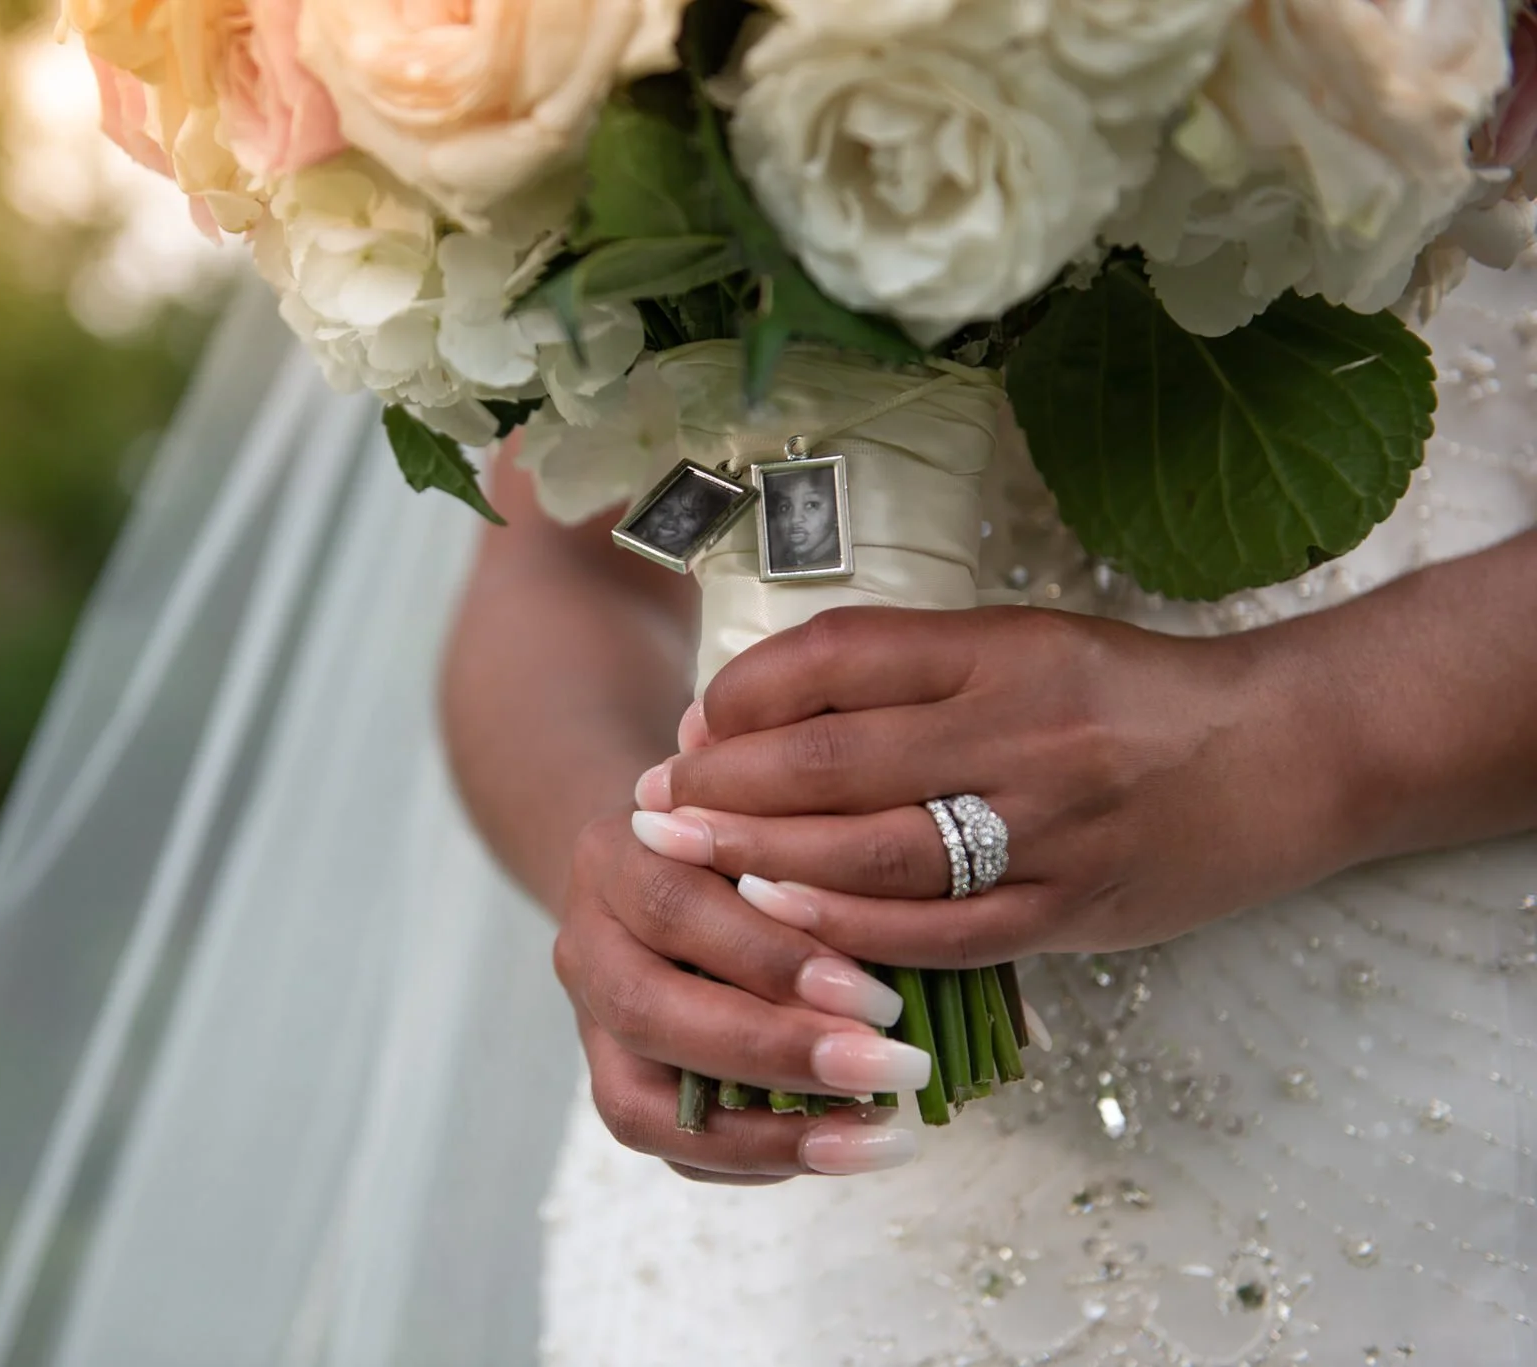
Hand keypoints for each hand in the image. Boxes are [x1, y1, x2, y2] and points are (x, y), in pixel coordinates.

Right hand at [550, 812, 931, 1182]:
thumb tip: (874, 954)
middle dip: (773, 1052)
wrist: (672, 869)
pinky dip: (761, 1158)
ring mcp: (590, 1026)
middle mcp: (583, 945)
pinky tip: (846, 1146)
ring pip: (638, 1105)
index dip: (770, 959)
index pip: (674, 907)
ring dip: (769, 1135)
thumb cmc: (742, 840)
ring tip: (883, 1139)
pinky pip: (672, 1149)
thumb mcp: (768, 823)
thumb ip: (798, 865)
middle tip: (889, 1069)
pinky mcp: (615, 1087)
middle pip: (646, 1011)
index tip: (879, 999)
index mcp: (613, 859)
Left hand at [633, 607, 1352, 966]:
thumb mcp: (1026, 643)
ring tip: (691, 858)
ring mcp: (1048, 831)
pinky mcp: (1070, 912)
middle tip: (656, 800)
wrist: (1291, 754)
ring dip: (760, 860)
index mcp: (1006, 647)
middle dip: (723, 785)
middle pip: (831, 761)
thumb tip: (759, 710)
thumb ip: (909, 670)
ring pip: (869, 856)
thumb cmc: (1135, 694)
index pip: (834, 658)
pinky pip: (934, 934)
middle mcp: (1022, 733)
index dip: (742, 694)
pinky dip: (846, 931)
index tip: (695, 720)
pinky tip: (781, 922)